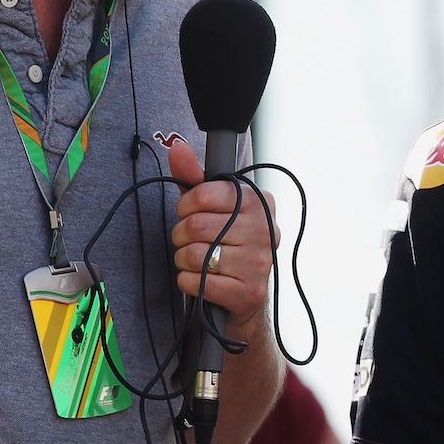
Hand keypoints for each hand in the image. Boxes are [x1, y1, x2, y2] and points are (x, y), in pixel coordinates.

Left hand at [168, 138, 278, 334]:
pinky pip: (196, 281)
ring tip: (197, 261)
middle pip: (195, 225)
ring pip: (193, 254)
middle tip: (194, 241)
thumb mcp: (213, 208)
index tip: (193, 214)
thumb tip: (177, 148)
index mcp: (260, 201)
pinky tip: (201, 279)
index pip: (202, 194)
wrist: (246, 296)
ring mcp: (260, 262)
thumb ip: (193, 177)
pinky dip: (188, 282)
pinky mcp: (248, 291)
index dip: (186, 206)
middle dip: (182, 236)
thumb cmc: (227, 244)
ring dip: (184, 260)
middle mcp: (265, 229)